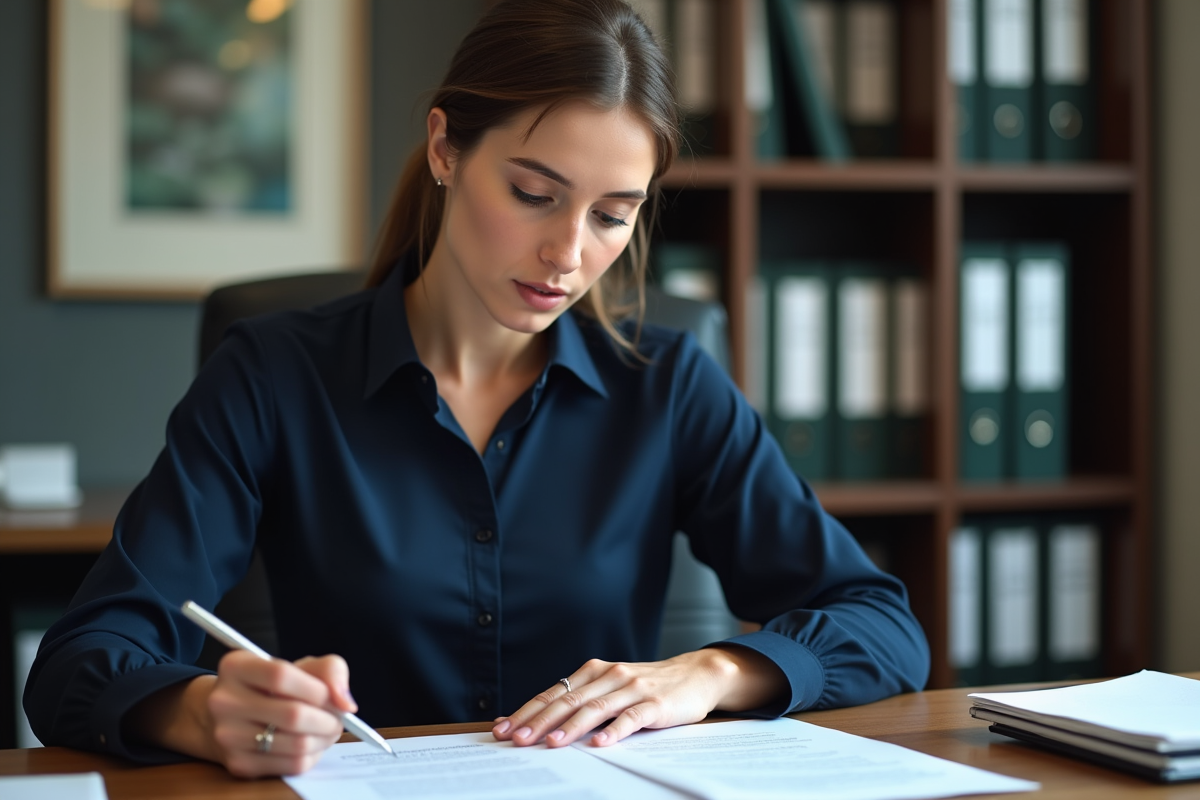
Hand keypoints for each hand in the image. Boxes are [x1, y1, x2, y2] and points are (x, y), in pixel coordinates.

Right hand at [203, 651, 356, 776]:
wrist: (230, 717)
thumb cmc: (272, 687)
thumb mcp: (299, 665)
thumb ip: (330, 670)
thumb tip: (346, 704)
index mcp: (236, 667)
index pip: (280, 676)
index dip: (316, 688)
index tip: (333, 696)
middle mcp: (223, 701)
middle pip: (293, 714)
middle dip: (329, 719)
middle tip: (340, 719)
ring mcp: (228, 735)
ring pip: (297, 743)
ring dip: (325, 739)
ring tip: (328, 730)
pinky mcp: (238, 764)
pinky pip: (292, 765)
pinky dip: (313, 756)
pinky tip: (312, 744)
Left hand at [491, 646, 785, 748]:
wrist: (696, 675)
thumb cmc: (647, 687)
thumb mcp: (610, 688)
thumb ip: (580, 701)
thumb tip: (538, 722)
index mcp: (593, 672)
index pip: (553, 693)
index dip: (527, 711)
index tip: (503, 729)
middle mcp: (609, 676)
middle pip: (567, 700)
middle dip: (538, 721)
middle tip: (516, 740)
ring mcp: (632, 688)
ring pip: (595, 709)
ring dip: (570, 727)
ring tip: (551, 744)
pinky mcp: (655, 704)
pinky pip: (631, 718)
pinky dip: (615, 731)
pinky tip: (601, 744)